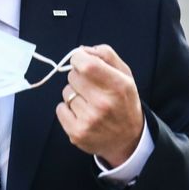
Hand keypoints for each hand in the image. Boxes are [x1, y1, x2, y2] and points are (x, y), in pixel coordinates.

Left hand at [56, 44, 144, 167]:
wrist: (128, 140)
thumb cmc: (124, 102)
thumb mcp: (125, 75)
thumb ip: (106, 55)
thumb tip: (82, 50)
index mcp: (118, 86)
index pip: (86, 64)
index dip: (79, 58)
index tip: (82, 62)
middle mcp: (103, 103)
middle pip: (72, 76)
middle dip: (78, 77)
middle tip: (92, 88)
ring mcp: (89, 120)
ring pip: (66, 92)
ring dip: (74, 95)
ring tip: (90, 103)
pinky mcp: (77, 133)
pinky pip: (60, 108)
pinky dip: (67, 109)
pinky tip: (82, 114)